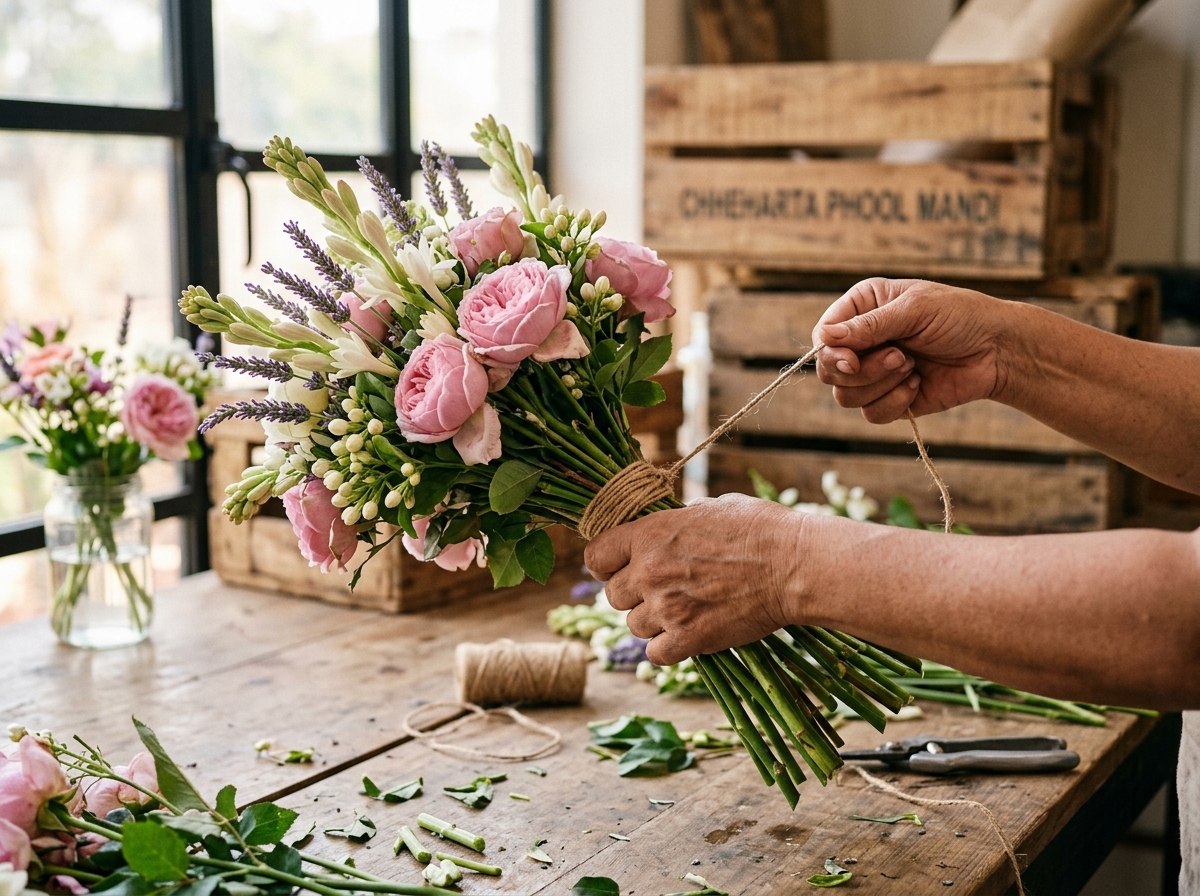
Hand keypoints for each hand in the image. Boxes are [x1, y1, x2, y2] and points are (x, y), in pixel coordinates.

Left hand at [583, 494, 804, 665]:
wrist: (794, 564)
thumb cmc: (760, 529)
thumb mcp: (710, 508)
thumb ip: (678, 522)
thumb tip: (668, 526)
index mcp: (649, 534)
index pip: (596, 556)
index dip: (605, 565)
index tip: (617, 569)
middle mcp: (649, 571)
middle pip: (612, 596)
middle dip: (633, 595)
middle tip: (662, 591)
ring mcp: (667, 607)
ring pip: (634, 626)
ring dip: (654, 622)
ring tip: (684, 610)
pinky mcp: (689, 638)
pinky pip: (656, 654)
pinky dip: (669, 648)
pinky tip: (688, 635)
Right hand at [812, 278, 1010, 422]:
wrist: (998, 351)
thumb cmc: (960, 316)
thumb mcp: (914, 310)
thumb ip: (868, 326)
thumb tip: (825, 337)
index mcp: (862, 309)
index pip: (823, 335)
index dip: (830, 353)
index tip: (851, 360)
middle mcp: (863, 341)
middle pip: (829, 371)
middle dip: (861, 371)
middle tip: (900, 357)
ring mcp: (874, 373)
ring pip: (846, 397)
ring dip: (880, 385)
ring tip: (912, 366)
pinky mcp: (890, 400)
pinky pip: (871, 415)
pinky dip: (895, 402)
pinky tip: (919, 384)